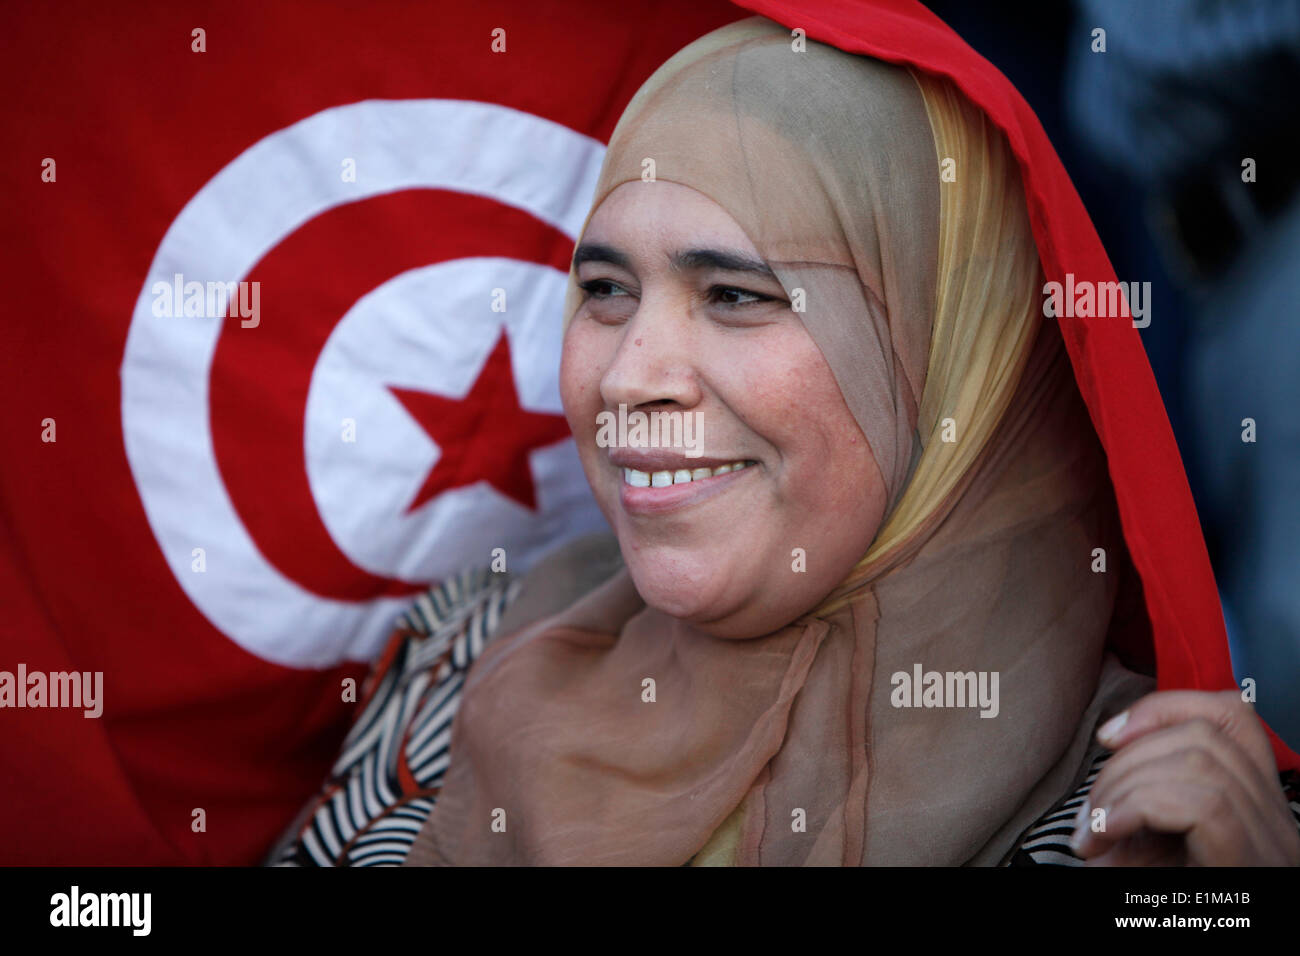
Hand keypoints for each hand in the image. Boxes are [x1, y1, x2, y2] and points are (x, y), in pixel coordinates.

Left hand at [1069, 689, 1299, 865]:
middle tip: (1089, 813)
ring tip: (1093, 832)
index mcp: (1262, 813)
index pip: (1233, 717)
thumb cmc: (1173, 907)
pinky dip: (1135, 807)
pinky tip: (1105, 837)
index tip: (1110, 735)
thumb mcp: (1158, 849)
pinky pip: (1199, 802)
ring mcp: (1273, 847)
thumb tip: (1109, 744)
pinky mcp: (1251, 866)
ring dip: (1123, 784)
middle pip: (1204, 735)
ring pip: (1197, 759)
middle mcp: (1281, 828)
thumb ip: (1147, 798)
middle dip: (1127, 758)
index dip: (1166, 707)